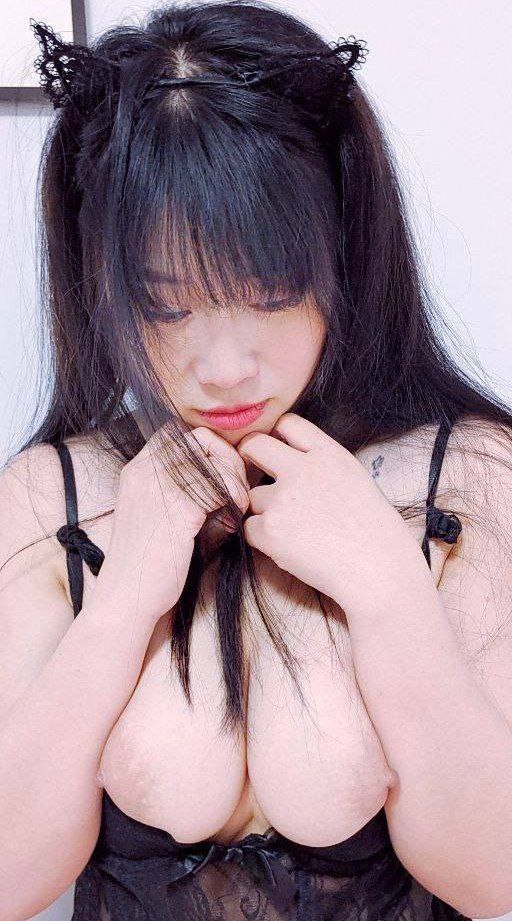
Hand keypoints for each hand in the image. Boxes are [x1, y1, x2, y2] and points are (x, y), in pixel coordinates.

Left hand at [237, 413, 421, 610]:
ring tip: (295, 530)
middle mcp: (303, 470)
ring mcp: (284, 499)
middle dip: (249, 457)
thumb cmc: (374, 533)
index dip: (278, 436)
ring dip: (264, 510)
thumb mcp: (355, 480)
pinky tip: (290, 548)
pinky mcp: (270, 530)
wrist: (378, 572)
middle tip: (252, 474)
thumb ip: (322, 464)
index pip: (288, 423)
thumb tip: (289, 459)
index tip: (276, 450)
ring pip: (251, 496)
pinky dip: (262, 538)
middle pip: (254, 446)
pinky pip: (249, 528)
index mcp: (329, 455)